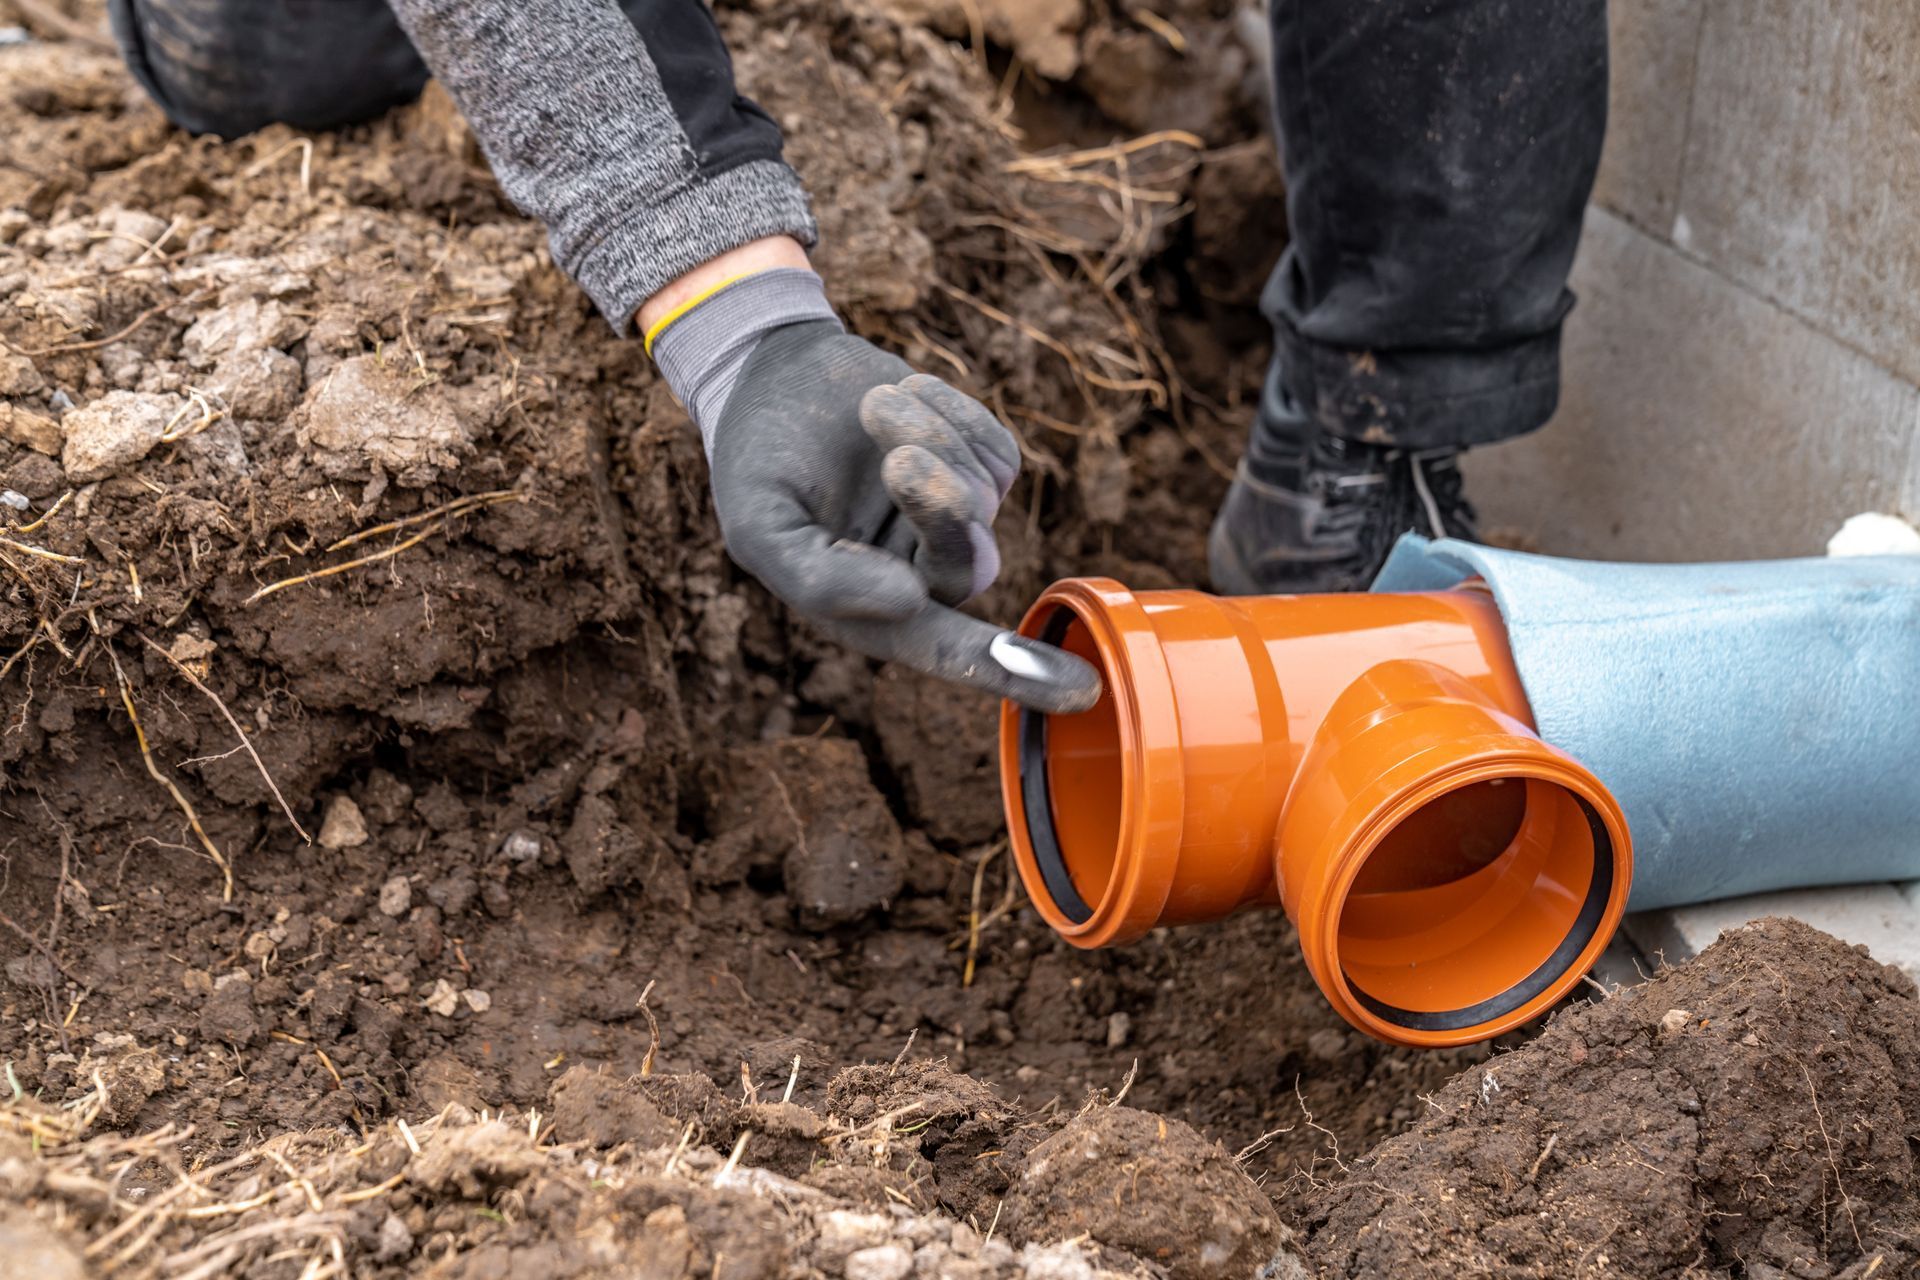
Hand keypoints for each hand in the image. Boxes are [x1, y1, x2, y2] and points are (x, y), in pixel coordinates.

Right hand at [707, 320, 1100, 712]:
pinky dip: (951, 412)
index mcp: (868, 610)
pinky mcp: (980, 466)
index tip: (1077, 691)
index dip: (1007, 671)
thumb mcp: (758, 523)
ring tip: (872, 403)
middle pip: (969, 560)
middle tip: (895, 457)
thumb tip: (908, 603)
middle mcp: (922, 575)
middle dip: (939, 503)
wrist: (776, 372)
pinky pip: (997, 448)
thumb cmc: (758, 458)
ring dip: (929, 438)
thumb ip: (818, 579)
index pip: (943, 648)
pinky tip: (904, 394)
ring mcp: (959, 520)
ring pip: (983, 493)